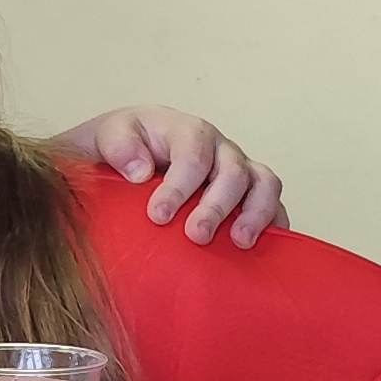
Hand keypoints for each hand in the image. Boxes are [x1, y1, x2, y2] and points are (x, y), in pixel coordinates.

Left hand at [49, 107, 283, 247]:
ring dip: (256, 213)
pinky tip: (261, 249)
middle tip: (196, 236)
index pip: (192, 153)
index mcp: (185, 131)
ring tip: (239, 243)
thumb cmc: (118, 152)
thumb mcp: (106, 138)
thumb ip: (118, 145)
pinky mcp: (250, 197)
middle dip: (216, 206)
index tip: (157, 216)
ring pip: (265, 184)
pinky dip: (275, 225)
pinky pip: (274, 206)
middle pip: (233, 171)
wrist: (125, 161)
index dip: (179, 185)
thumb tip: (141, 172)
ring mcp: (239, 172)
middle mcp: (219, 149)